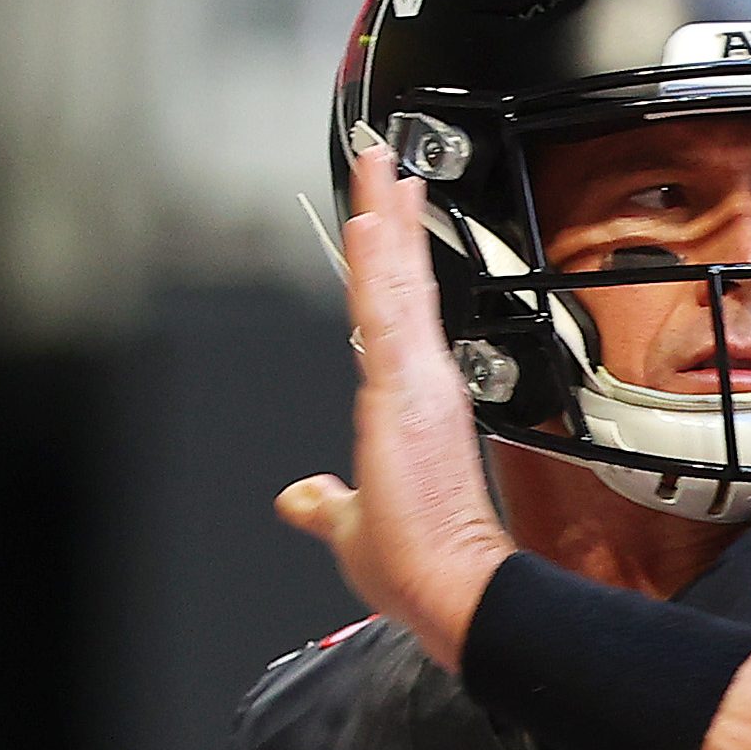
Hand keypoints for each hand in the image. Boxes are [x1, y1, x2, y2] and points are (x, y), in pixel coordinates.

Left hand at [276, 144, 514, 671]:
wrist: (451, 587)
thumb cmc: (416, 565)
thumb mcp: (349, 525)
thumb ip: (323, 503)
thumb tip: (298, 498)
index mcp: (402, 410)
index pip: (389, 321)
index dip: (388, 270)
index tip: (386, 225)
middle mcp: (415, 387)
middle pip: (397, 285)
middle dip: (390, 220)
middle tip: (385, 162)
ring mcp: (416, 383)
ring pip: (395, 283)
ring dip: (384, 220)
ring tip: (377, 163)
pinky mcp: (409, 389)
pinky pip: (390, 310)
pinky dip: (381, 263)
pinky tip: (371, 221)